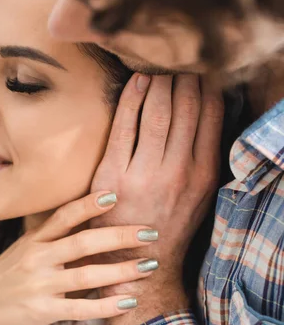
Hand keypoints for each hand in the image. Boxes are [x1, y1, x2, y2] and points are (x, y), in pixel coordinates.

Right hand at [0, 192, 156, 324]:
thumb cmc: (0, 279)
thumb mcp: (21, 251)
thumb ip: (50, 241)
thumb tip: (88, 230)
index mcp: (33, 241)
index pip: (65, 215)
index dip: (91, 204)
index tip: (117, 194)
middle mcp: (37, 258)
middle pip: (84, 241)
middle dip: (121, 236)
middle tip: (150, 231)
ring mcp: (39, 285)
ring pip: (87, 276)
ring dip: (122, 270)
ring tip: (149, 266)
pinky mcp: (40, 312)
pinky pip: (80, 309)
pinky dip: (107, 306)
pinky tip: (129, 301)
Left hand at [91, 73, 223, 324]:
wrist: (139, 266)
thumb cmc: (171, 226)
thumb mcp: (199, 195)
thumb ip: (203, 156)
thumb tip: (207, 113)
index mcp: (203, 174)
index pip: (210, 114)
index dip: (205, 84)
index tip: (200, 66)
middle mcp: (179, 171)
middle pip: (185, 107)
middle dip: (182, 76)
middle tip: (176, 57)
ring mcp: (146, 173)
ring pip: (157, 111)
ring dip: (159, 81)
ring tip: (158, 64)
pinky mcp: (114, 176)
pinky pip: (124, 125)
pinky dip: (131, 97)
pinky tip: (136, 80)